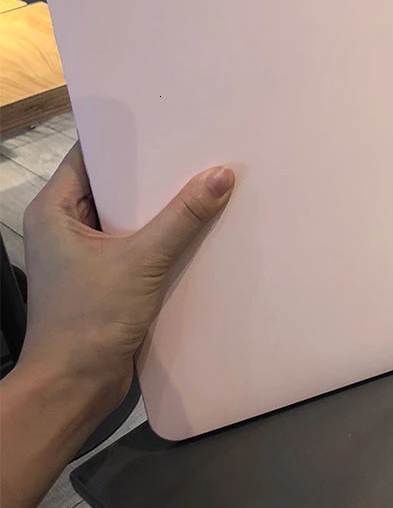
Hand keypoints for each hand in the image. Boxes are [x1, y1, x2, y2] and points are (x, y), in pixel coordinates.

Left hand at [21, 144, 234, 413]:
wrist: (74, 389)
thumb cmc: (91, 318)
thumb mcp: (141, 261)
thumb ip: (182, 217)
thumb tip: (221, 174)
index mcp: (55, 210)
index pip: (90, 155)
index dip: (127, 137)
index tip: (168, 118)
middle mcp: (67, 225)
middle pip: (115, 184)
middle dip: (154, 170)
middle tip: (198, 147)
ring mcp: (86, 253)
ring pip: (130, 215)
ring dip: (162, 205)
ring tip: (205, 179)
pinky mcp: (106, 276)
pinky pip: (138, 242)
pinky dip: (164, 234)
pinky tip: (199, 225)